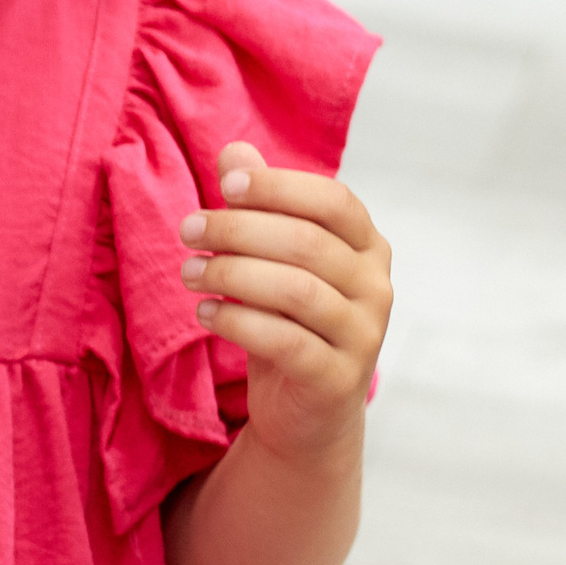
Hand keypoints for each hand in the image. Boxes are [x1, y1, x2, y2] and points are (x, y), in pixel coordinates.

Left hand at [180, 145, 389, 466]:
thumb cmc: (287, 321)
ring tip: (189, 272)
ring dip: (233, 274)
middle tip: (188, 231)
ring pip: (297, 290)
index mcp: (368, 246)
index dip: (280, 187)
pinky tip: (205, 313)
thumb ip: (259, 207)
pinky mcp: (339, 378)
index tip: (228, 186)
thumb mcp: (271, 261)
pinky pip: (287, 341)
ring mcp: (364, 335)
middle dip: (239, 230)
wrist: (306, 412)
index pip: (333, 201)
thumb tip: (235, 152)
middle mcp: (377, 287)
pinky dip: (239, 321)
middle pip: (307, 243)